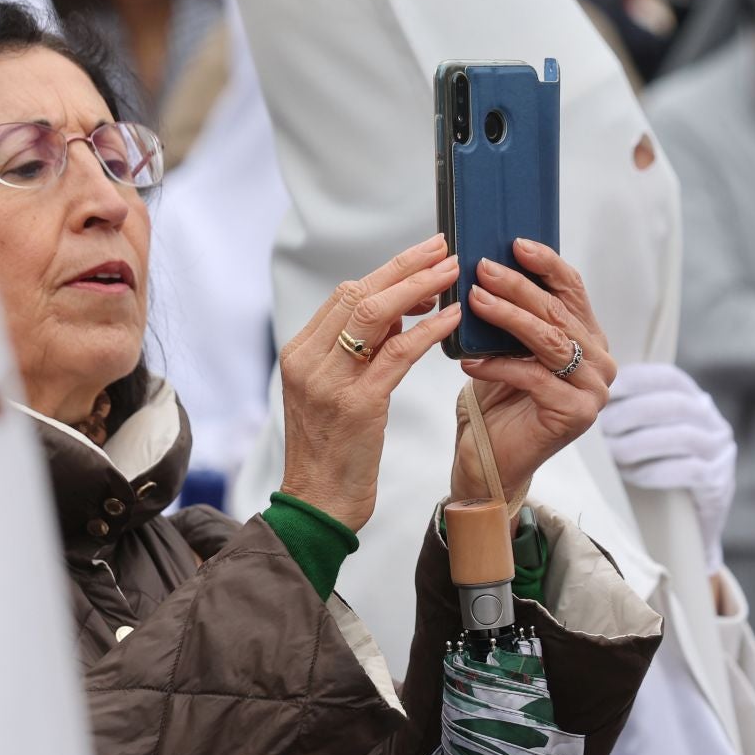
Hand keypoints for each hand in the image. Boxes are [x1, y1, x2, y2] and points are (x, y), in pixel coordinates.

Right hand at [277, 235, 462, 529]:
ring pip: (375, 315)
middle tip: (444, 248)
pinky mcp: (357, 406)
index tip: (424, 256)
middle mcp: (309, 361)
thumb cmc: (334, 450)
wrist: (317, 506)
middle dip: (406, 267)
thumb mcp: (336, 390)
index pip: (345, 294)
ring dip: (420, 287)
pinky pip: (397, 354)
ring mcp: (329, 382)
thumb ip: (359, 350)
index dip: (389, 271)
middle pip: (359, 294)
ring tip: (454, 271)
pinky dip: (428, 330)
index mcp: (300, 353)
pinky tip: (454, 317)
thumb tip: (399, 309)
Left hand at [453, 239, 616, 504]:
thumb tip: (491, 262)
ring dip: (509, 316)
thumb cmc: (498, 400)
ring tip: (475, 301)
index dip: (546, 264)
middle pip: (558, 312)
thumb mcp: (508, 347)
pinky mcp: (576, 415)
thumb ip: (516, 313)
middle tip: (481, 268)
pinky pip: (535, 378)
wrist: (490, 459)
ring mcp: (594, 391)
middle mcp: (600, 362)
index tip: (514, 243)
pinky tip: (469, 358)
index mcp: (589, 339)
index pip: (573, 290)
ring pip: (550, 340)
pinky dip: (499, 365)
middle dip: (517, 286)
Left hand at [600, 364, 735, 572]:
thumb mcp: (650, 435)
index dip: (636, 380)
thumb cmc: (658, 472)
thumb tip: (590, 395)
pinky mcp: (719, 483)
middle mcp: (714, 422)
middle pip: (674, 405)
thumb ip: (632, 412)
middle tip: (600, 427)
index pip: (669, 378)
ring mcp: (720, 453)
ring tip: (611, 454)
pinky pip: (688, 470)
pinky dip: (655, 471)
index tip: (604, 391)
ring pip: (681, 437)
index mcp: (696, 401)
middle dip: (632, 413)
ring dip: (639, 444)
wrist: (688, 527)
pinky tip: (631, 475)